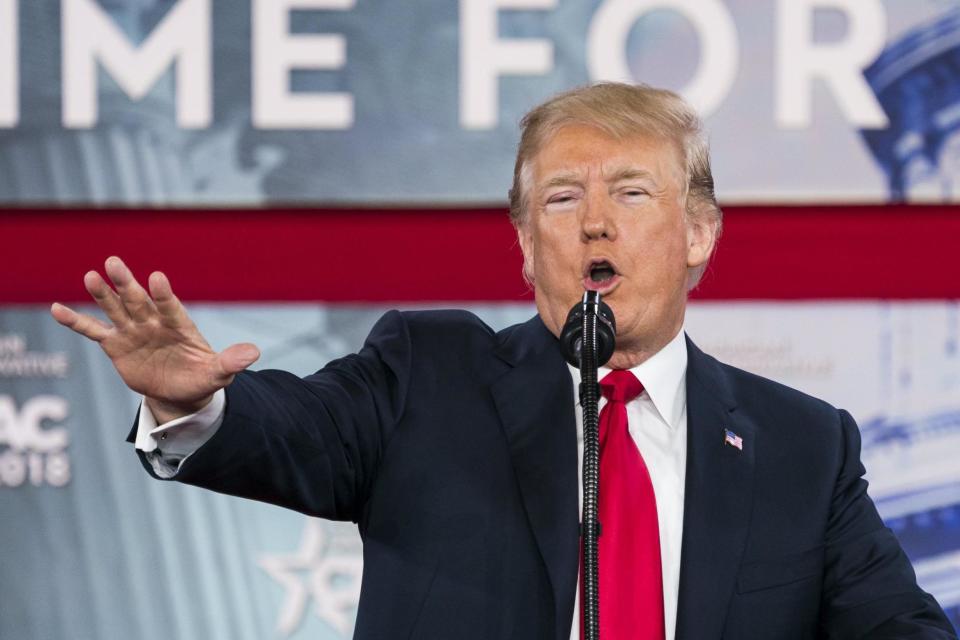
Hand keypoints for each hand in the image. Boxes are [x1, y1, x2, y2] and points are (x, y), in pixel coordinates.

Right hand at [50, 256, 259, 423]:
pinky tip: (57, 308)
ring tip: (89, 276)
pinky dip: (76, 321)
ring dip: (103, 295)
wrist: (180, 390)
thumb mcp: (218, 373)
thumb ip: (231, 361)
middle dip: (126, 284)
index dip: (163, 294)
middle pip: (138, 301)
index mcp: (180, 326)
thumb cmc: (202, 377)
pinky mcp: (116, 345)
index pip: (171, 307)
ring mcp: (134, 332)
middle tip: (113, 262)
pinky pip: (94, 332)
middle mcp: (154, 323)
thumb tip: (255, 352)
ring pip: (116, 309)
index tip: (156, 278)